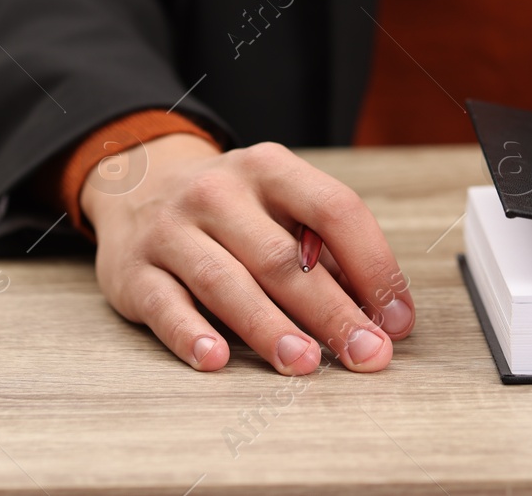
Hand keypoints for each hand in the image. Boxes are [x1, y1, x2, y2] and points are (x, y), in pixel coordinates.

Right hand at [80, 134, 414, 373]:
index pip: (334, 209)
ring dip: (270, 328)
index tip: (396, 317)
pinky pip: (166, 307)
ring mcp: (172, 230)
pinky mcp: (134, 272)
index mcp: (269, 169)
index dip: (374, 265)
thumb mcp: (276, 203)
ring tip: (305, 363)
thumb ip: (324, 250)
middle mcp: (218, 192)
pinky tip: (217, 359)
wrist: (134, 186)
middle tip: (367, 353)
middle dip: (332, 311)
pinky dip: (191, 335)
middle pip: (282, 257)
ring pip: (226, 282)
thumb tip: (382, 313)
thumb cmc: (227, 207)